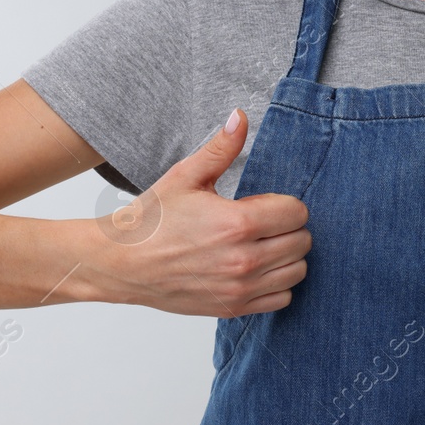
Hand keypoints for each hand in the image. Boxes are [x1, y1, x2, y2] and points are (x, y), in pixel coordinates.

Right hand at [97, 108, 310, 317]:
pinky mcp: (234, 308)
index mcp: (237, 223)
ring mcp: (240, 288)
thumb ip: (221, 147)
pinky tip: (257, 268)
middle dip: (288, 227)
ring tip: (261, 244)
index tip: (263, 204)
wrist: (121, 262)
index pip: (297, 212)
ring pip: (297, 271)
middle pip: (302, 241)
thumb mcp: (186, 176)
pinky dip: (278, 283)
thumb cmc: (151, 220)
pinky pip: (282, 298)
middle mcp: (245, 260)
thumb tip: (241, 116)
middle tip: (263, 222)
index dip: (285, 203)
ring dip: (287, 255)